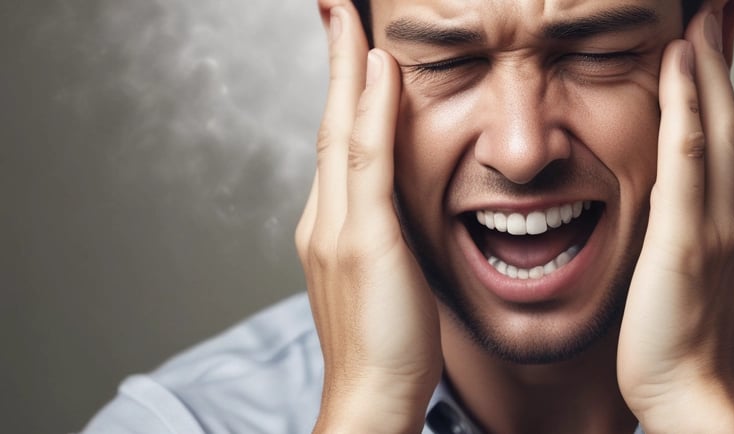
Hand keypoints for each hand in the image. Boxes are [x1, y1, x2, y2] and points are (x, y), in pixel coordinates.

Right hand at [294, 4, 441, 431]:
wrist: (373, 397)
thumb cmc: (389, 347)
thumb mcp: (386, 278)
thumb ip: (386, 235)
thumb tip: (399, 209)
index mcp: (331, 226)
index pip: (335, 142)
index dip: (342, 91)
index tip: (352, 48)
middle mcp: (325, 218)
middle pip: (328, 122)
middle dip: (336, 62)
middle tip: (336, 8)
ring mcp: (338, 227)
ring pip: (341, 130)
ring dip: (348, 67)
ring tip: (350, 16)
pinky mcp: (364, 242)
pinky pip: (369, 161)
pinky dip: (372, 111)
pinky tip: (381, 70)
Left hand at [617, 9, 733, 432]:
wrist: (687, 395)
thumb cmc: (677, 345)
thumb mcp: (694, 280)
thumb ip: (697, 239)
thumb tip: (694, 216)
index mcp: (729, 225)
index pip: (727, 142)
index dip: (721, 91)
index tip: (713, 48)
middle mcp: (731, 217)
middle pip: (732, 122)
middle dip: (723, 63)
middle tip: (718, 13)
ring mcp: (714, 227)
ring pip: (718, 131)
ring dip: (710, 69)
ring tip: (700, 20)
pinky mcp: (686, 243)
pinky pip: (687, 162)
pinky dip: (686, 108)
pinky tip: (680, 66)